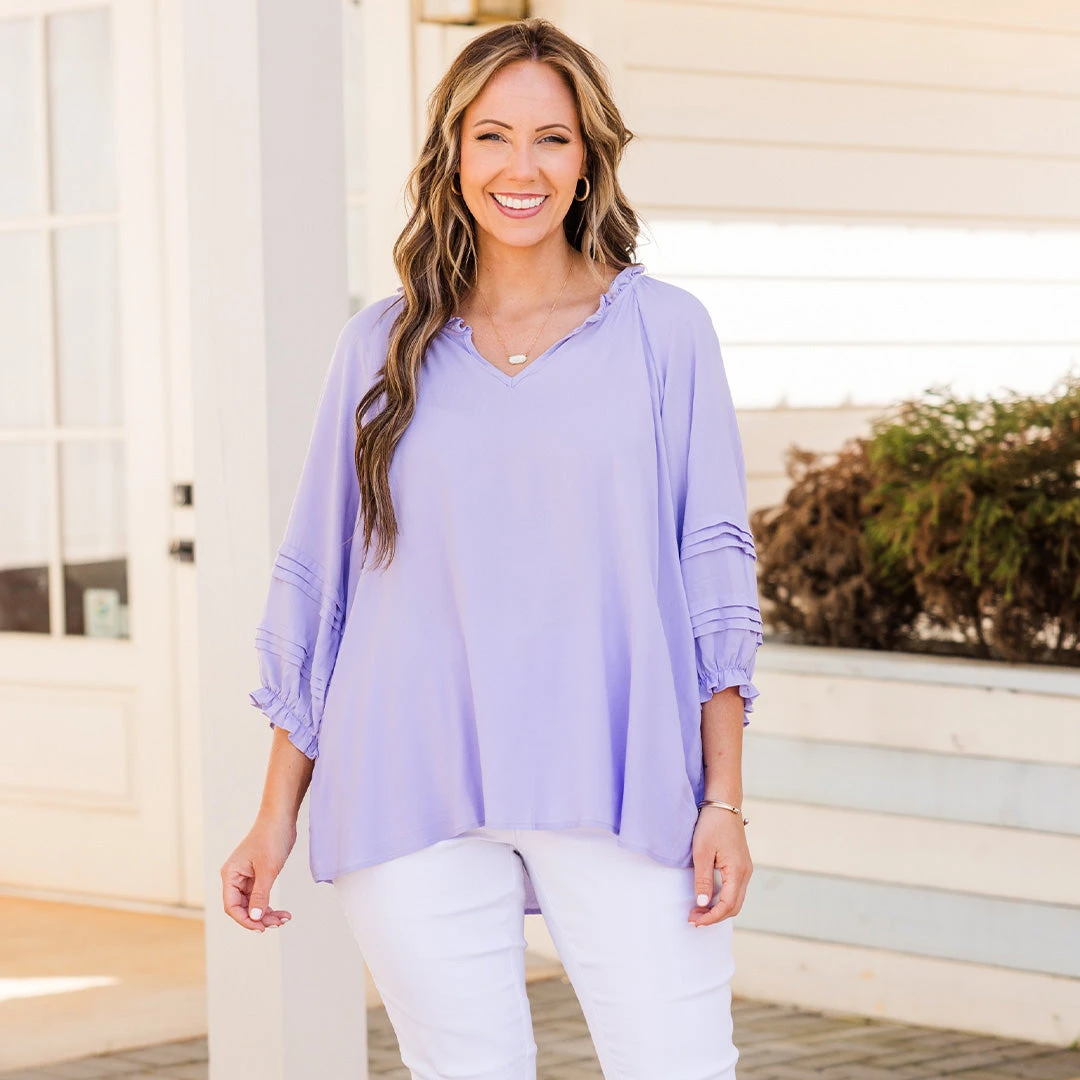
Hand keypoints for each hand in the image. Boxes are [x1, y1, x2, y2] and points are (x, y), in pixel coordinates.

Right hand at [221, 813, 297, 932]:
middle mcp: (235, 877)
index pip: (232, 906)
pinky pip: (260, 896)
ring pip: (252, 903)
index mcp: (230, 875)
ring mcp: (246, 876)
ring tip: (284, 918)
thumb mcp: (268, 869)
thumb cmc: (271, 838)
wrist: (281, 818)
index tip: (262, 927)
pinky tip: (281, 911)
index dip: (245, 919)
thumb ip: (260, 895)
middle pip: (242, 907)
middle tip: (278, 923)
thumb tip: (255, 917)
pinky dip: (270, 904)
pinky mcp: (257, 875)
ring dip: (266, 913)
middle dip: (259, 917)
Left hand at [688, 806, 751, 925]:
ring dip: (717, 908)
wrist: (723, 803)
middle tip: (693, 918)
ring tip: (697, 910)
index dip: (711, 917)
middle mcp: (746, 873)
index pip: (727, 905)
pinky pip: (734, 890)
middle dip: (714, 916)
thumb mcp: (701, 852)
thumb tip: (702, 904)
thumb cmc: (711, 825)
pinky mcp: (741, 865)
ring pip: (735, 899)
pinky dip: (721, 899)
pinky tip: (707, 898)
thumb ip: (703, 880)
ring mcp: (745, 869)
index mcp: (738, 871)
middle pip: (734, 907)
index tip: (695, 921)